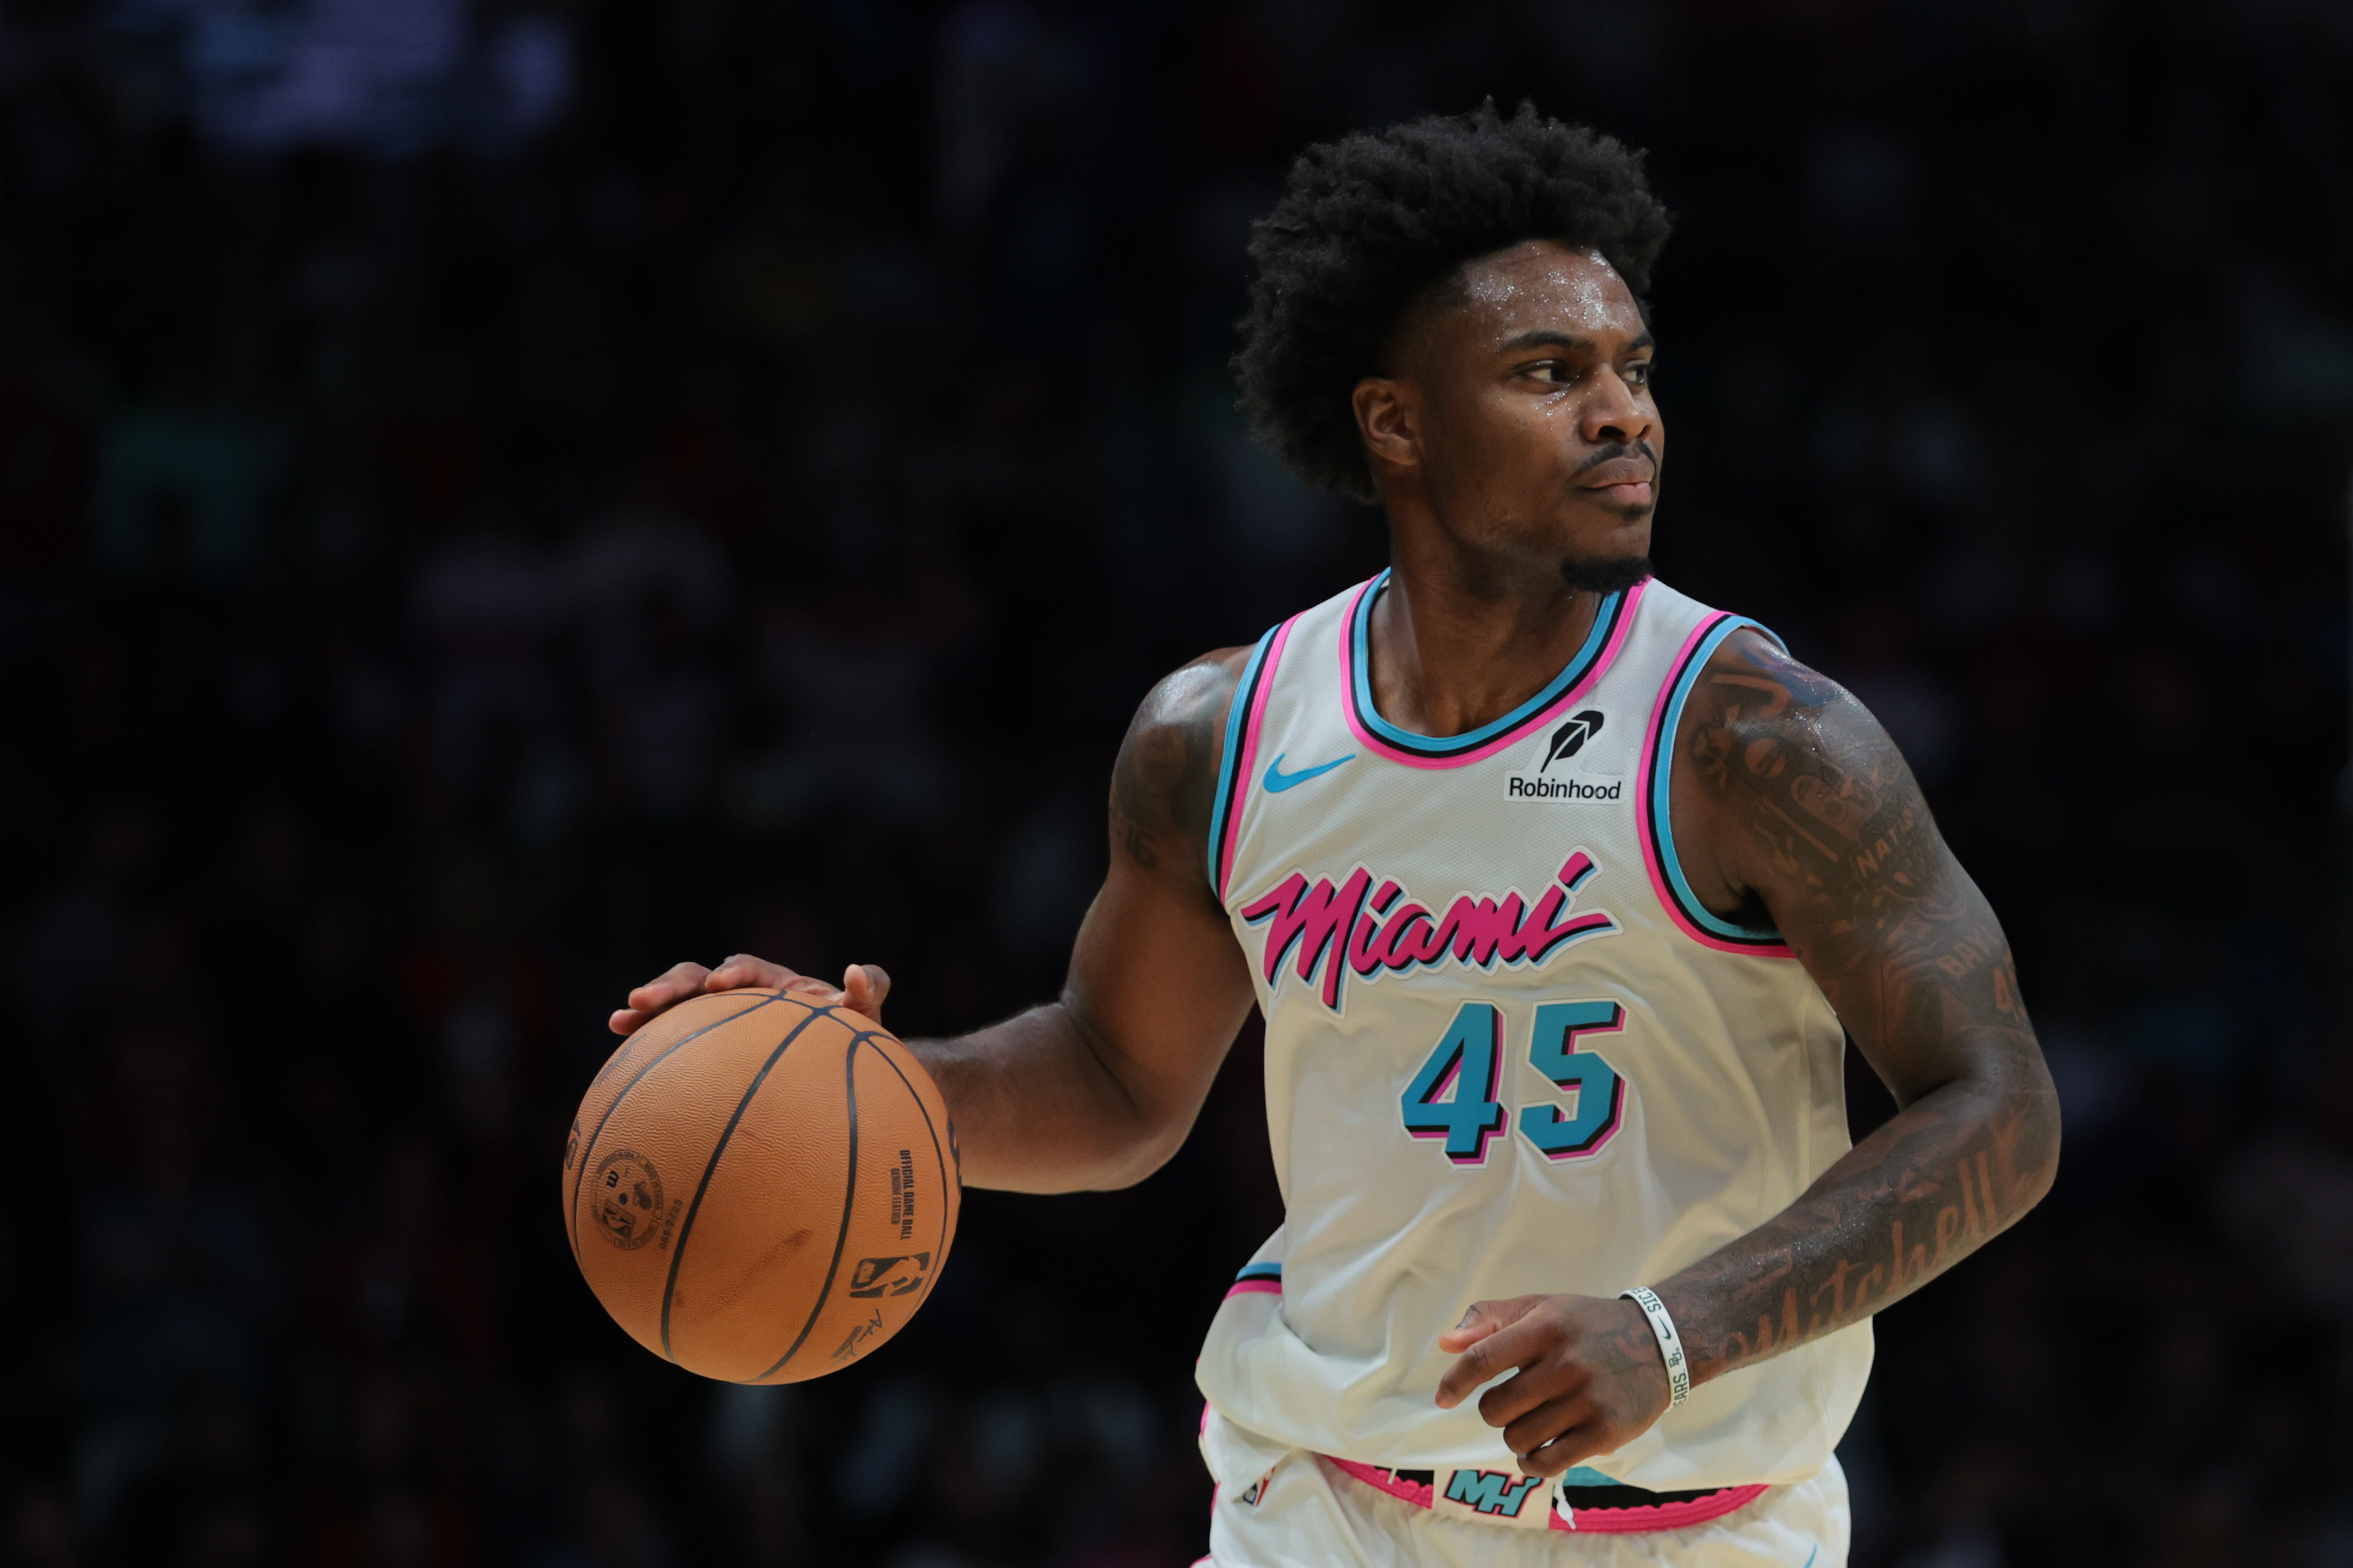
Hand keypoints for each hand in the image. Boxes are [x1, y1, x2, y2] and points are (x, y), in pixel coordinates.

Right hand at [608, 955, 891, 1035]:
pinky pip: (670, 1041)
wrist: (841, 1067)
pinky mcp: (702, 1045)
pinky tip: (618, 1053)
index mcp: (772, 982)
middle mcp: (737, 994)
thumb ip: (870, 988)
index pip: (748, 969)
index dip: (734, 972)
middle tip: (643, 998)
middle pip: (696, 978)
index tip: (722, 983)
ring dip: (647, 1009)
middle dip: (671, 985)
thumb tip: (855, 973)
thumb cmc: (853, 1035)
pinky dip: (645, 1042)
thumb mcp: (867, 1014)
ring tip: (618, 1019)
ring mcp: (715, 1019)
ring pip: (675, 1006)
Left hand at [1434, 1293, 1671, 1476]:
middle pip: (1496, 1409)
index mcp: (1545, 1327)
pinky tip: (1535, 1452)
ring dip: (1515, 1435)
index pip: (1483, 1359)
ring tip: (1533, 1421)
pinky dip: (1531, 1462)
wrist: (1659, 1344)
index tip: (1443, 1398)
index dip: (1455, 1382)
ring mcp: (1588, 1400)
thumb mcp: (1539, 1308)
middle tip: (1515, 1401)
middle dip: (1495, 1410)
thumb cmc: (1584, 1326)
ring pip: (1518, 1438)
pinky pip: (1548, 1463)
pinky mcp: (1606, 1432)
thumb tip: (1446, 1344)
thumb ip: (1489, 1320)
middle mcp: (1566, 1363)